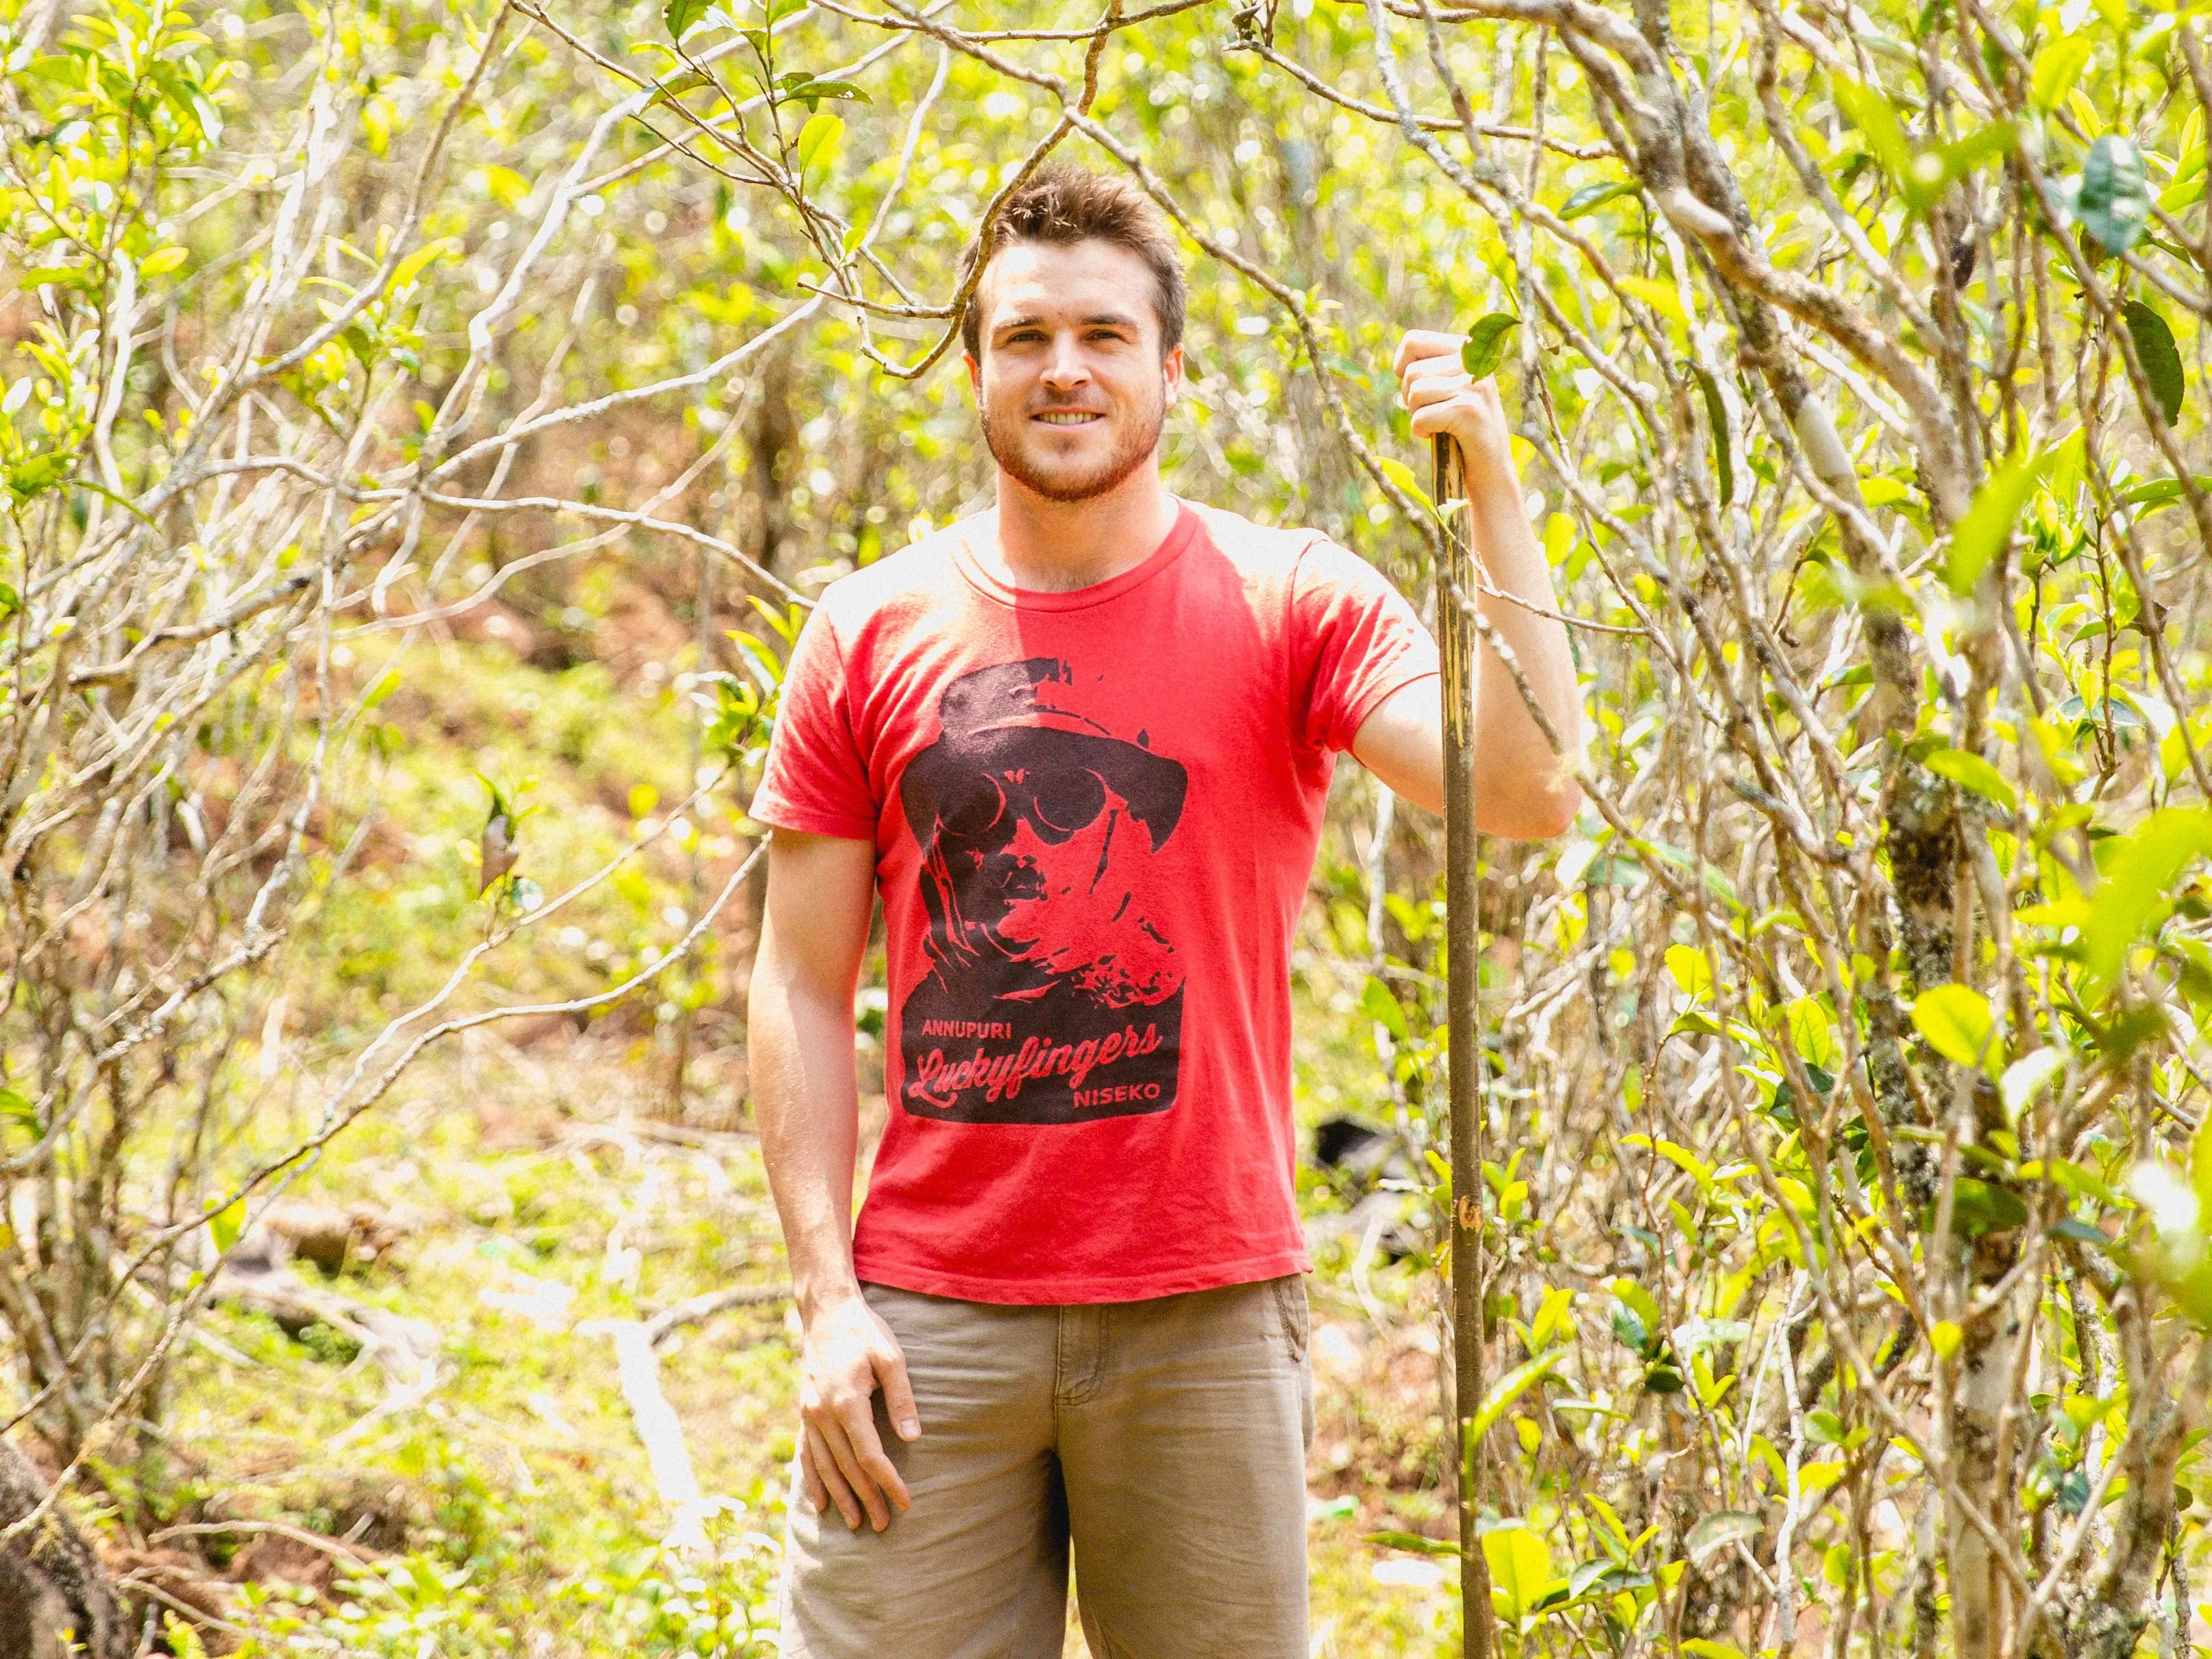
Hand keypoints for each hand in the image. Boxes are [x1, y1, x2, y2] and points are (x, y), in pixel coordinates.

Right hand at [797, 1292, 919, 1531]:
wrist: (826, 1310)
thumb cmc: (864, 1331)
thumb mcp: (891, 1357)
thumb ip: (901, 1399)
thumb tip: (913, 1439)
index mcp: (847, 1402)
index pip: (870, 1456)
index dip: (888, 1482)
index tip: (905, 1502)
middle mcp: (823, 1414)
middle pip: (847, 1468)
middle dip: (866, 1499)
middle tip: (883, 1525)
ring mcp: (809, 1414)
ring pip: (824, 1466)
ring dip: (839, 1497)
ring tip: (854, 1523)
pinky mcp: (804, 1411)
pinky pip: (806, 1453)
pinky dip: (812, 1480)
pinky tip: (820, 1501)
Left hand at [1393, 329, 1518, 489]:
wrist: (1491, 466)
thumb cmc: (1462, 427)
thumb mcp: (1449, 387)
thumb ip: (1431, 368)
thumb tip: (1400, 365)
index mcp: (1467, 349)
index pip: (1413, 340)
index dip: (1402, 367)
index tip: (1416, 387)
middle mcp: (1474, 362)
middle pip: (1411, 372)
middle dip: (1411, 398)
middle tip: (1433, 413)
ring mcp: (1474, 385)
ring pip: (1415, 393)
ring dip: (1417, 415)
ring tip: (1439, 423)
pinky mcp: (1469, 411)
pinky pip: (1421, 417)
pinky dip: (1421, 431)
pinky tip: (1439, 436)